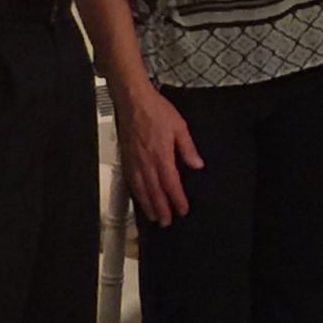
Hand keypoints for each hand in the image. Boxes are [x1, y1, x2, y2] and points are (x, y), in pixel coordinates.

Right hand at [114, 82, 203, 226]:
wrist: (133, 100)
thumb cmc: (154, 110)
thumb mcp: (179, 127)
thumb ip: (188, 148)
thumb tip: (197, 164)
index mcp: (161, 155)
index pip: (171, 184)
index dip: (177, 200)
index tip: (182, 210)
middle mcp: (146, 162)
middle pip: (155, 192)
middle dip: (162, 209)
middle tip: (167, 222)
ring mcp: (134, 161)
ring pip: (141, 189)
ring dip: (148, 205)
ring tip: (154, 217)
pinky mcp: (125, 158)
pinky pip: (130, 181)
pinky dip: (136, 193)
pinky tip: (139, 198)